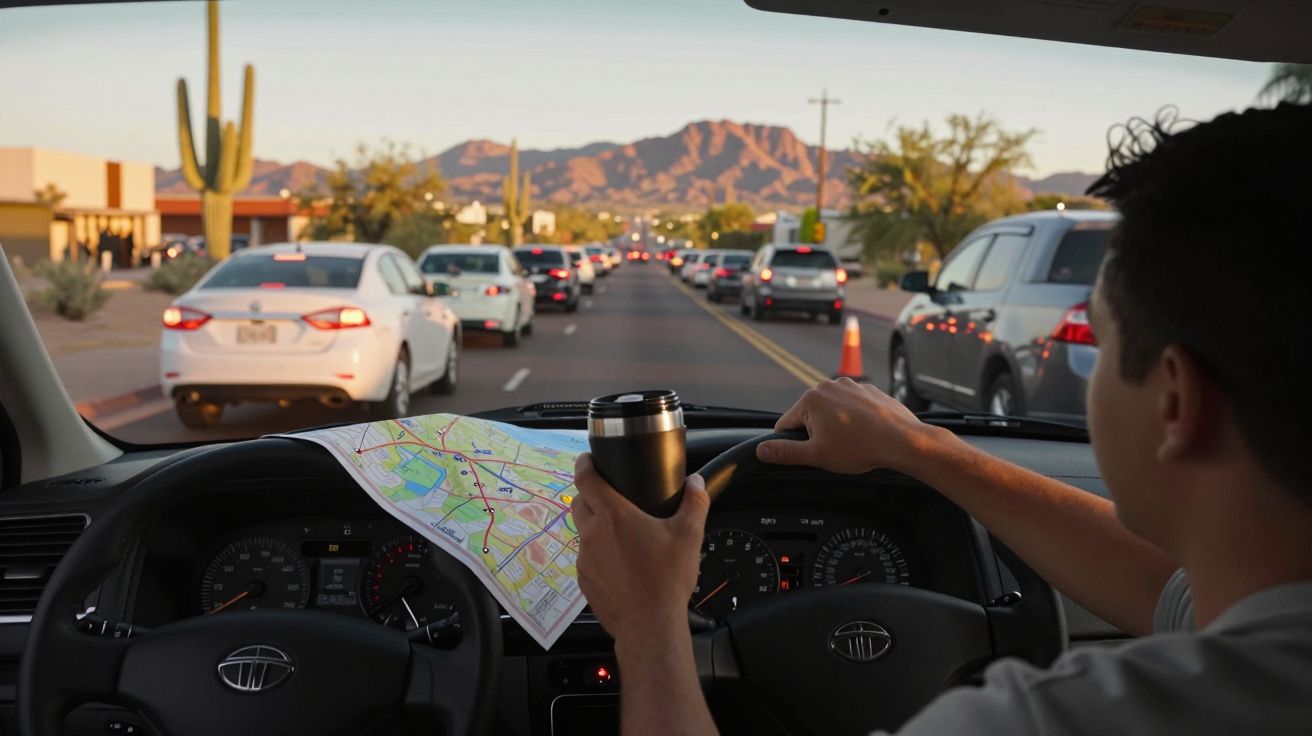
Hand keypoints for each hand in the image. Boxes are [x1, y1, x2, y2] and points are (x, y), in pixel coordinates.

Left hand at [570, 454, 708, 648]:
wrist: (649, 626)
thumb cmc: (668, 579)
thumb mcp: (689, 536)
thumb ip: (695, 503)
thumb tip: (696, 482)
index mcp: (614, 516)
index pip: (585, 478)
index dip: (584, 464)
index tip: (588, 459)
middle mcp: (592, 534)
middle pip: (579, 502)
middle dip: (589, 494)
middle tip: (609, 495)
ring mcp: (585, 559)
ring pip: (582, 531)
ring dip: (595, 526)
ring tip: (620, 534)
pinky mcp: (584, 580)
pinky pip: (586, 557)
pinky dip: (598, 553)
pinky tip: (619, 563)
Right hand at [756, 378, 944, 474]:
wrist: (902, 440)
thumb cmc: (860, 448)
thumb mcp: (816, 455)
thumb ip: (785, 452)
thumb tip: (761, 450)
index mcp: (810, 399)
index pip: (786, 424)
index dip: (794, 443)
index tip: (811, 452)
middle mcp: (828, 385)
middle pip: (810, 415)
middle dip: (817, 432)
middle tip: (835, 449)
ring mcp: (851, 385)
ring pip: (832, 410)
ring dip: (836, 424)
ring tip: (853, 441)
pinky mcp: (869, 390)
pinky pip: (852, 405)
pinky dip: (854, 418)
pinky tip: (865, 432)